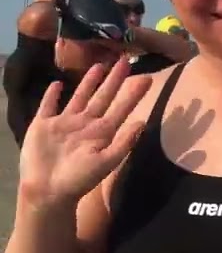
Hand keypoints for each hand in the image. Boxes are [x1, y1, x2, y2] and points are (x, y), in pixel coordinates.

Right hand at [18, 58, 150, 206]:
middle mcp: (86, 124)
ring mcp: (64, 123)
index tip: (147, 77)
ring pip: (80, 96)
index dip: (133, 93)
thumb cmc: (80, 179)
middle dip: (114, 80)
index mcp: (102, 132)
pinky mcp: (43, 125)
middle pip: (103, 96)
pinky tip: (58, 83)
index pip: (122, 107)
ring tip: (99, 66)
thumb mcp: (107, 161)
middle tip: (124, 61)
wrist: (48, 191)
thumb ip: (125, 141)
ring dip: (89, 82)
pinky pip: (48, 105)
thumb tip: (143, 121)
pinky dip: (53, 94)